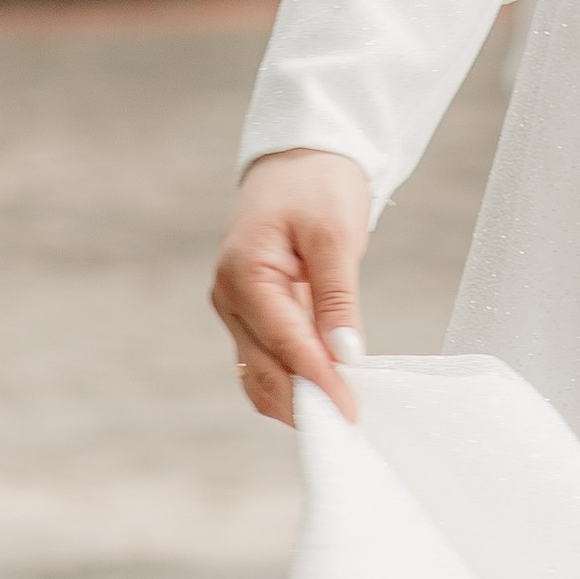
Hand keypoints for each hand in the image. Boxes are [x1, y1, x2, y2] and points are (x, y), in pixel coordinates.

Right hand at [211, 147, 370, 424]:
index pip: (284, 343)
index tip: (349, 410)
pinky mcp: (249, 312)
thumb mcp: (336, 233)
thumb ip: (336, 298)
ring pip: (259, 372)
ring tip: (338, 415)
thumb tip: (343, 355)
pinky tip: (322, 391)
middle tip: (348, 423)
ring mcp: (235, 307)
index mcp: (244, 272)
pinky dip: (290, 379)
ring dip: (295, 398)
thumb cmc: (319, 183)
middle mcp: (230, 296)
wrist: (302, 154)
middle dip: (304, 400)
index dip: (318, 381)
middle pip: (264, 369)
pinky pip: (265, 358)